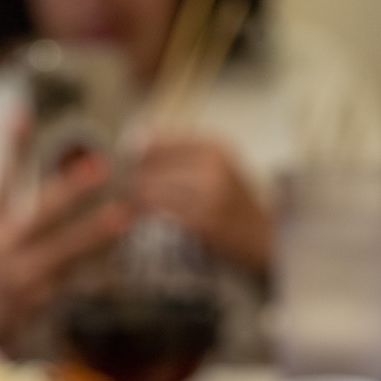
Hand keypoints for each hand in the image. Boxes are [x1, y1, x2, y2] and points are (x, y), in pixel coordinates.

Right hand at [0, 123, 132, 348]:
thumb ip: (10, 204)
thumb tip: (37, 157)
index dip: (9, 147)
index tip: (21, 112)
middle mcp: (2, 251)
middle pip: (38, 215)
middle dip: (70, 190)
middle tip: (102, 167)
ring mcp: (21, 279)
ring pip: (63, 252)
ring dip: (95, 232)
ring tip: (126, 214)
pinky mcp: (39, 302)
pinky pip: (74, 279)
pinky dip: (97, 263)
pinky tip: (121, 246)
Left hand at [131, 135, 271, 273]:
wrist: (266, 240)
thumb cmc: (235, 207)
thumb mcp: (218, 169)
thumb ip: (183, 158)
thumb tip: (135, 146)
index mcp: (213, 146)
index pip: (157, 140)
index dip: (133, 155)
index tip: (120, 169)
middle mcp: (212, 164)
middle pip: (150, 164)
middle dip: (127, 178)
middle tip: (114, 191)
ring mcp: (209, 192)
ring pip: (151, 188)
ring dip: (130, 199)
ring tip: (121, 207)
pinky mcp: (203, 220)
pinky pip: (160, 212)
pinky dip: (142, 215)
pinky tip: (134, 219)